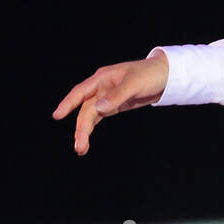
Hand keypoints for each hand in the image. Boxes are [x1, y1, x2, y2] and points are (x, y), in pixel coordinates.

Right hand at [52, 52, 169, 155]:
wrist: (167, 76)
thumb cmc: (150, 74)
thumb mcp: (135, 84)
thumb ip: (117, 96)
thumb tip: (98, 108)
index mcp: (102, 78)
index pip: (80, 92)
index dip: (68, 104)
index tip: (57, 115)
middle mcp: (101, 88)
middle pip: (86, 110)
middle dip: (81, 128)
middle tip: (79, 146)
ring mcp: (107, 97)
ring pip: (91, 115)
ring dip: (84, 131)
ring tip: (81, 149)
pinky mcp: (115, 105)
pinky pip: (99, 117)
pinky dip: (92, 127)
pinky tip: (86, 139)